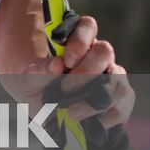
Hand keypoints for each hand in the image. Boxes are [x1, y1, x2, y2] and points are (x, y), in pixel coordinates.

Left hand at [13, 14, 134, 128]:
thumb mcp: (26, 77)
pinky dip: (106, 116)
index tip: (66, 60)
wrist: (40, 108)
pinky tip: (87, 123)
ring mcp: (111, 77)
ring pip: (119, 80)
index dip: (80, 40)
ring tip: (71, 112)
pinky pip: (123, 105)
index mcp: (77, 41)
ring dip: (96, 97)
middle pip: (105, 51)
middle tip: (64, 89)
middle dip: (86, 71)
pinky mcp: (118, 101)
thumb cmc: (32, 84)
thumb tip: (57, 65)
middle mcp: (97, 55)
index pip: (87, 26)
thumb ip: (38, 71)